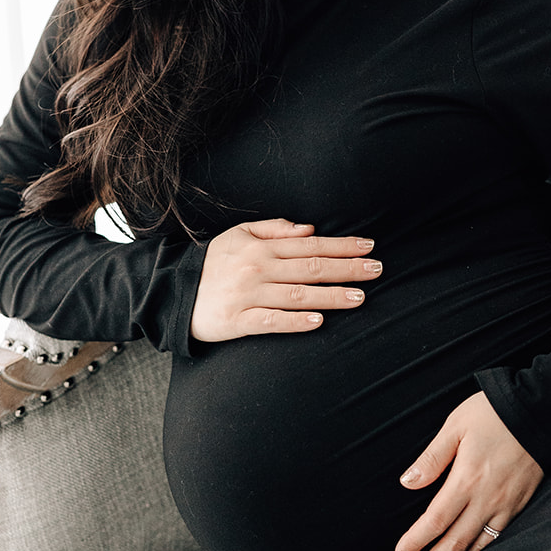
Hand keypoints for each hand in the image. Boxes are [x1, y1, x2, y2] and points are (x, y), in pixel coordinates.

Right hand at [190, 218, 381, 342]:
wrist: (172, 291)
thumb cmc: (212, 263)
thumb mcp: (238, 234)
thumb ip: (274, 229)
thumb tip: (309, 229)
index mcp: (261, 246)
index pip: (310, 244)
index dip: (342, 245)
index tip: (369, 247)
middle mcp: (258, 268)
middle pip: (311, 268)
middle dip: (347, 268)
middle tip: (377, 270)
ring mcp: (248, 295)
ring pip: (298, 295)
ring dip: (331, 296)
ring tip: (359, 298)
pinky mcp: (238, 321)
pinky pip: (271, 321)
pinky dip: (295, 322)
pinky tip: (318, 322)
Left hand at [395, 392, 542, 550]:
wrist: (542, 409)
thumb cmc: (494, 413)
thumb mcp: (456, 426)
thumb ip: (432, 458)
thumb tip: (408, 483)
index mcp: (467, 480)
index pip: (435, 521)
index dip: (416, 541)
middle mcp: (488, 499)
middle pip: (455, 541)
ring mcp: (508, 504)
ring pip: (479, 545)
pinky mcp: (523, 502)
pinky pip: (500, 536)